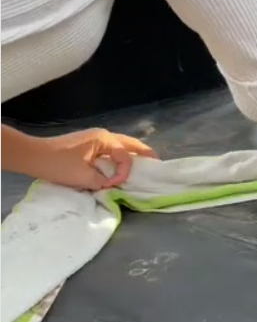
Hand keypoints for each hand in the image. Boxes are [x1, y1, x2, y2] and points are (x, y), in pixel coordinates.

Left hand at [28, 128, 158, 190]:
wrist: (33, 156)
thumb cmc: (58, 164)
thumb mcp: (84, 177)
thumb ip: (104, 181)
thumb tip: (113, 183)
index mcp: (105, 140)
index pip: (126, 157)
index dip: (125, 172)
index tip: (117, 185)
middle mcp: (104, 135)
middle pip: (131, 144)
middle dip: (145, 154)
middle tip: (158, 164)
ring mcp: (96, 138)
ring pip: (123, 145)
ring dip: (134, 154)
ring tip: (145, 165)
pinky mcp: (89, 144)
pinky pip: (113, 149)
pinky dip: (122, 156)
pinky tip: (123, 166)